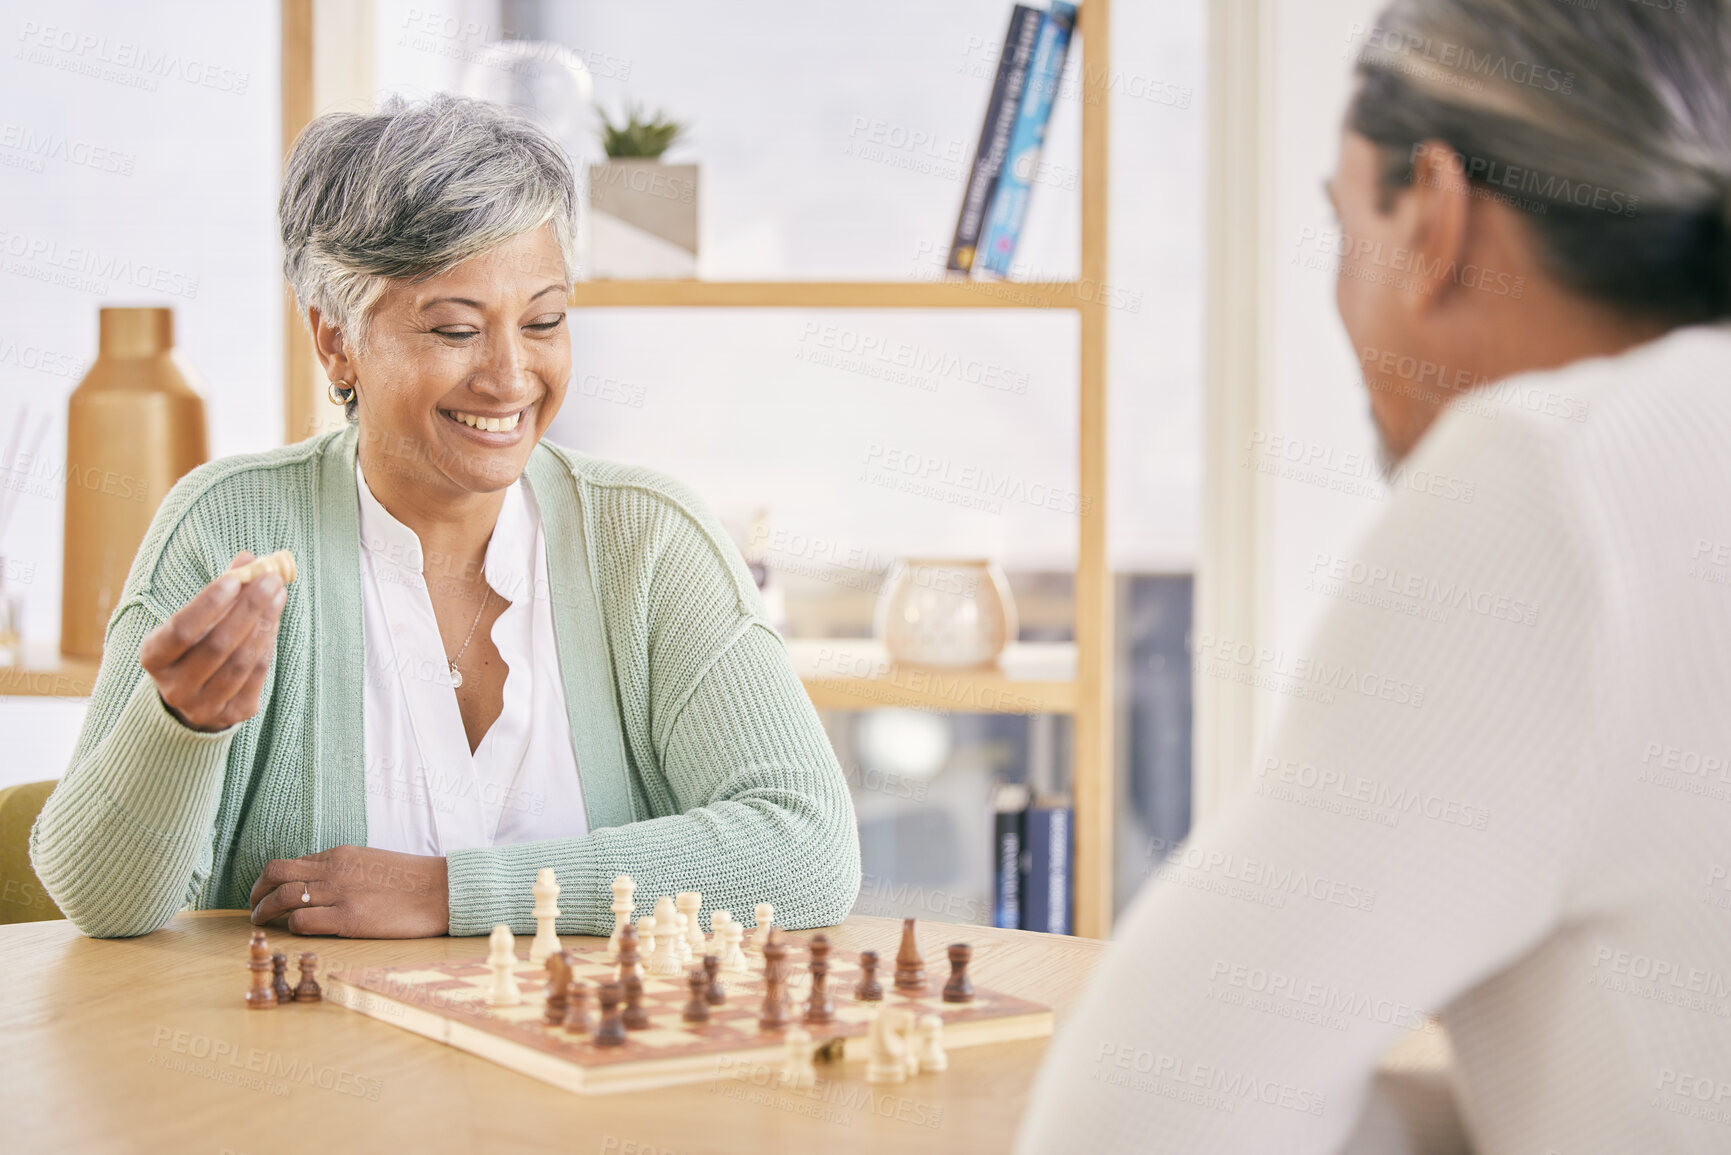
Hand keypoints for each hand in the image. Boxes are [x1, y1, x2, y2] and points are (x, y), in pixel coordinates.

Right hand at [139, 551, 285, 731]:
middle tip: (271, 580)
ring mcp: (203, 706)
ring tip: (278, 595)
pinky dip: (268, 644)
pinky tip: (274, 620)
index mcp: (154, 658)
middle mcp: (174, 687)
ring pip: (240, 662)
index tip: (237, 577)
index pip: (180, 629)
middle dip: (248, 609)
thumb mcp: (194, 619)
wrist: (192, 699)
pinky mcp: (232, 715)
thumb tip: (250, 559)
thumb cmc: (193, 646)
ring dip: (264, 624)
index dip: (208, 603)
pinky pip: (257, 676)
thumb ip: (220, 590)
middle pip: (216, 645)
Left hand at [249, 846, 449, 937]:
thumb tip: (321, 883)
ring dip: (263, 912)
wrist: (443, 891)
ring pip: (281, 897)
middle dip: (256, 892)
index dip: (271, 881)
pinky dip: (291, 928)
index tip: (267, 895)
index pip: (291, 863)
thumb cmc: (412, 881)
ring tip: (261, 924)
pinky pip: (302, 922)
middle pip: (275, 873)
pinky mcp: (348, 919)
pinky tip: (295, 934)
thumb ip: (344, 870)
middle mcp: (334, 870)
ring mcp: (340, 893)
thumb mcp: (372, 863)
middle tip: (254, 908)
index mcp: (340, 855)